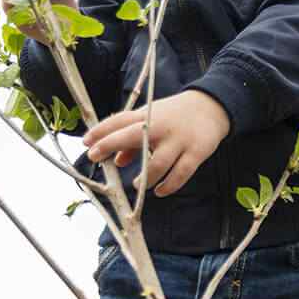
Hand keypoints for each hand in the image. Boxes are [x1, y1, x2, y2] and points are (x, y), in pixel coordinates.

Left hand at [82, 92, 231, 196]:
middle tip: (96, 158)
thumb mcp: (152, 120)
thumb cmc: (175, 116)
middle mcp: (161, 126)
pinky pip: (180, 174)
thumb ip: (133, 140)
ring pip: (157, 164)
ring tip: (136, 185)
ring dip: (144, 178)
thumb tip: (117, 161)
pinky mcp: (196, 153)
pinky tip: (160, 191)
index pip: (120, 120)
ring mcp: (179, 140)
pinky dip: (168, 186)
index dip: (101, 131)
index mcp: (149, 115)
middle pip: (132, 136)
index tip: (86, 143)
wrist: (212, 107)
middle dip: (110, 145)